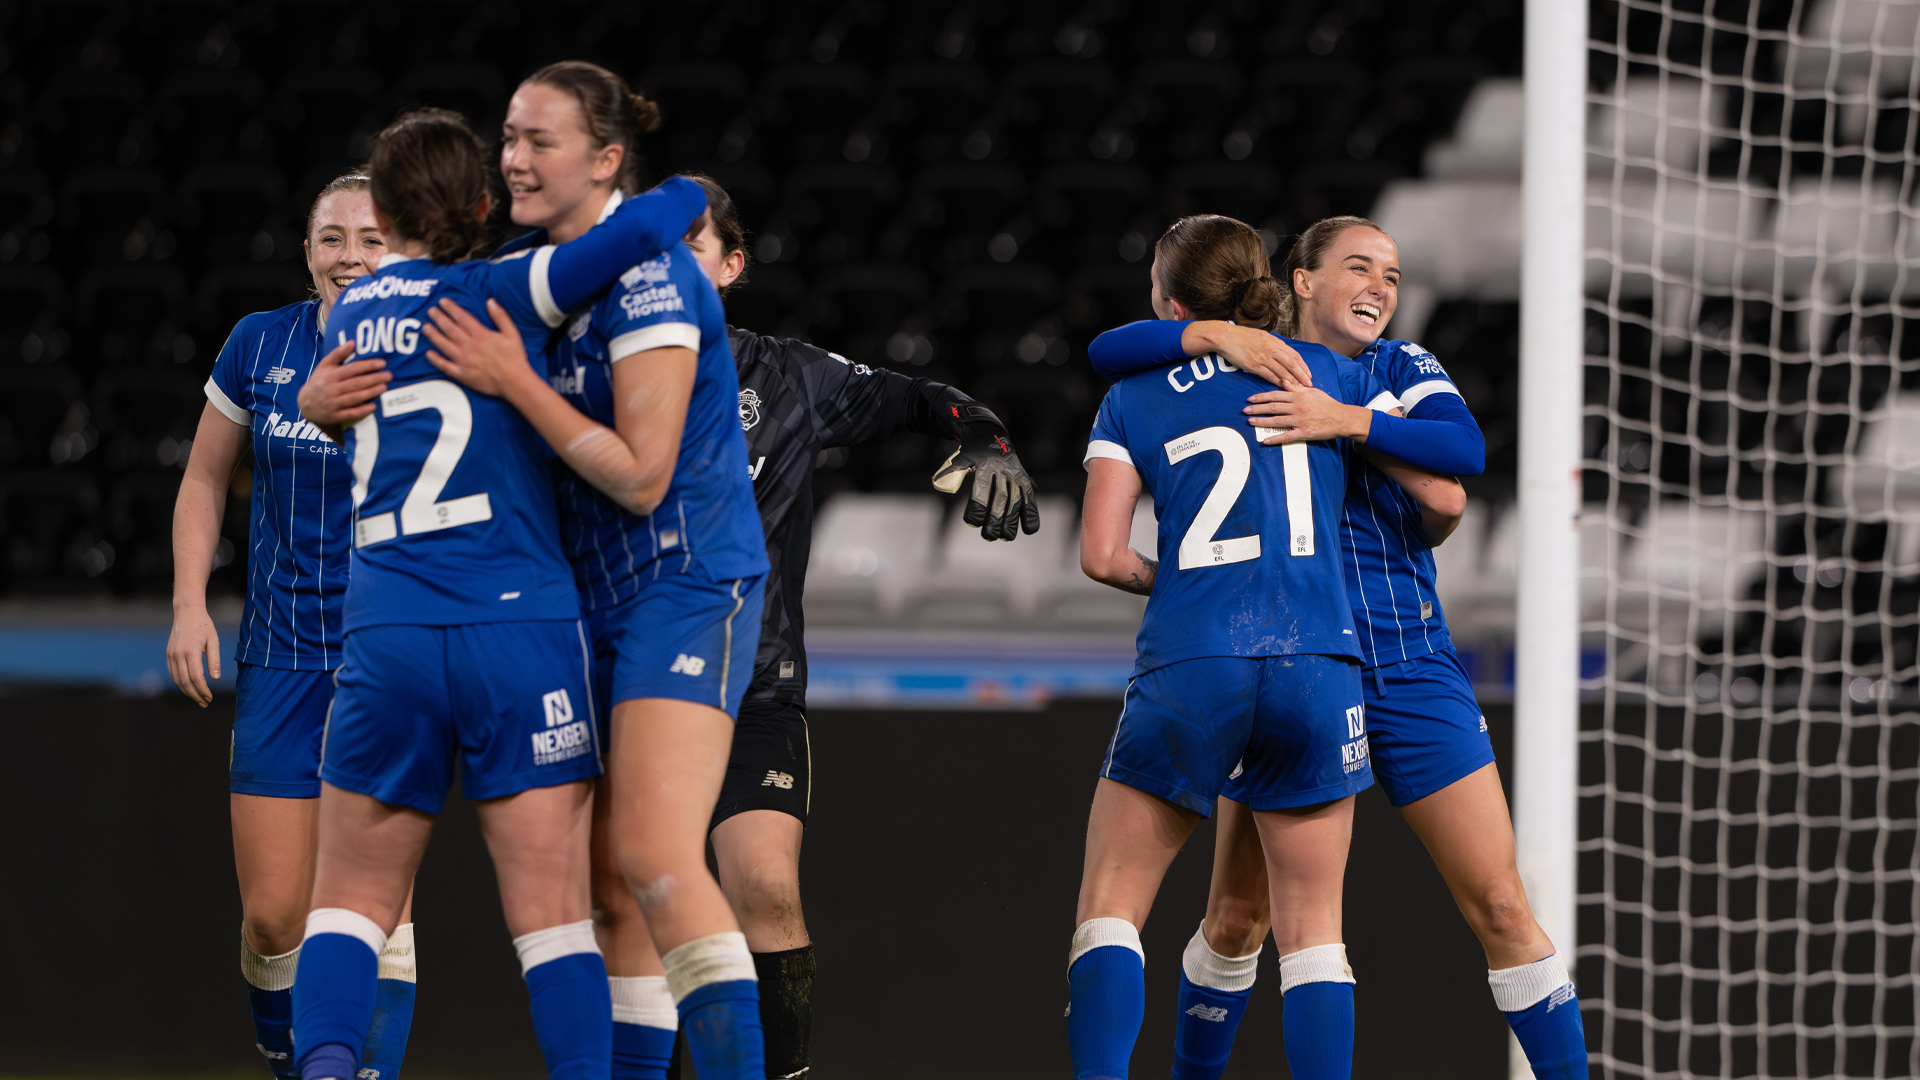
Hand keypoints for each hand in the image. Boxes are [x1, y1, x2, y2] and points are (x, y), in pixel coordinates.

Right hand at [166, 607, 220, 706]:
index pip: (196, 677)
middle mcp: (178, 655)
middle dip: (195, 695)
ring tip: (198, 699)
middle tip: (205, 703)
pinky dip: (180, 683)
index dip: (203, 690)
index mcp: (190, 652)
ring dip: (187, 692)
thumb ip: (214, 660)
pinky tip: (188, 688)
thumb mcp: (214, 641)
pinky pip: (173, 673)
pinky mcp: (169, 655)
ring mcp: (171, 655)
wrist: (187, 613)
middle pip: (185, 682)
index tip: (210, 698)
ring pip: (177, 680)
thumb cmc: (204, 626)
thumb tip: (215, 679)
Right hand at [299, 340, 386, 436]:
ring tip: (384, 387)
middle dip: (373, 379)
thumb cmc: (318, 382)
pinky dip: (362, 410)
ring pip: (354, 397)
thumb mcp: (324, 366)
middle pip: (355, 383)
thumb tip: (352, 342)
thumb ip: (337, 354)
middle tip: (389, 375)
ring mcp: (333, 403)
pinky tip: (373, 407)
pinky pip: (350, 413)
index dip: (367, 365)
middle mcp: (331, 389)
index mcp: (330, 375)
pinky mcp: (335, 416)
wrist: (305, 404)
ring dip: (370, 393)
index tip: (382, 363)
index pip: (351, 369)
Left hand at [424, 297, 532, 398]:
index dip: (451, 308)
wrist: (514, 381)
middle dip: (439, 318)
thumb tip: (490, 301)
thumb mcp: (512, 333)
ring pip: (444, 345)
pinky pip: (445, 366)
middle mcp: (469, 346)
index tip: (442, 302)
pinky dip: (436, 360)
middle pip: (450, 329)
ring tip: (426, 328)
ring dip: (433, 335)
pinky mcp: (463, 374)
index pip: (462, 318)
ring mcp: (464, 360)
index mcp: (481, 335)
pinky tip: (428, 354)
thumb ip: (500, 316)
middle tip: (430, 311)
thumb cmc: (515, 358)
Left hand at [931, 422, 1041, 540]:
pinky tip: (1029, 529)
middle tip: (989, 536)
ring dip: (1012, 521)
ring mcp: (1015, 476)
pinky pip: (1029, 498)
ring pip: (1015, 501)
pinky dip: (1031, 514)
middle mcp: (1002, 471)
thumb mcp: (960, 457)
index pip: (981, 490)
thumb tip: (937, 484)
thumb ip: (951, 472)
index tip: (972, 522)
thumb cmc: (972, 452)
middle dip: (995, 520)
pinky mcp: (1024, 481)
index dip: (977, 508)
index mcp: (984, 465)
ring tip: (1006, 537)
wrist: (991, 435)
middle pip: (1000, 499)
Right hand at [1192, 322, 1312, 387]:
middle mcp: (1272, 349)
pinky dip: (1277, 382)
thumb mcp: (1262, 335)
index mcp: (1275, 342)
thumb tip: (1283, 350)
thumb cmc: (1242, 336)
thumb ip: (1273, 344)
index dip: (1303, 365)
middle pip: (1292, 364)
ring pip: (1282, 371)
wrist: (1226, 337)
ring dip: (1292, 381)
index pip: (1294, 355)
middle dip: (1302, 375)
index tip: (1309, 374)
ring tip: (1299, 389)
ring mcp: (1263, 357)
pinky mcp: (1254, 365)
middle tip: (1309, 384)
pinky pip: (1269, 375)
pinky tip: (1283, 387)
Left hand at [1243, 386, 1373, 444]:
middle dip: (1257, 408)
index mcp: (1299, 396)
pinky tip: (1265, 441)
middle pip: (1273, 407)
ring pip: (1277, 421)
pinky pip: (1287, 436)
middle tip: (1245, 411)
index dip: (1261, 397)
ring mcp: (1300, 420)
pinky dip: (1275, 439)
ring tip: (1250, 422)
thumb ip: (1297, 388)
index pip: (1276, 395)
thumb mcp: (1312, 392)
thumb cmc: (1327, 404)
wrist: (1342, 418)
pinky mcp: (1304, 432)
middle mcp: (1297, 407)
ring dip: (1262, 422)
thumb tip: (1284, 381)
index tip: (1250, 398)